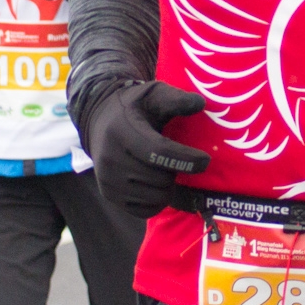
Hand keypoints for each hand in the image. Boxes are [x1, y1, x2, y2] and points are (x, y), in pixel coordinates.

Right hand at [82, 82, 210, 217]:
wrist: (100, 121)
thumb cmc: (134, 107)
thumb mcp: (154, 94)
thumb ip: (176, 99)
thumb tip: (200, 104)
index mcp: (122, 130)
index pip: (158, 151)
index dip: (185, 159)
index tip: (205, 160)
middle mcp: (110, 158)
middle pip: (158, 178)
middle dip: (177, 171)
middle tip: (179, 161)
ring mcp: (107, 180)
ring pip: (153, 197)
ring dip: (168, 187)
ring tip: (167, 170)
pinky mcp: (108, 195)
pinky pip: (143, 210)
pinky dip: (157, 201)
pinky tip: (158, 184)